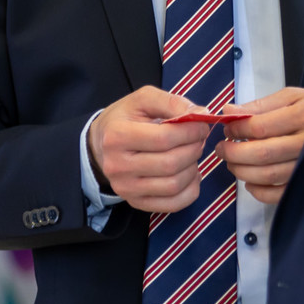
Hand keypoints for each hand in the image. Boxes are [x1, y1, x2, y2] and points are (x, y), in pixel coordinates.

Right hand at [88, 86, 212, 213]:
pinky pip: (173, 204)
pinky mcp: (136, 202)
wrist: (100, 144)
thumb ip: (172, 103)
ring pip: (174, 185)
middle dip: (194, 149)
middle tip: (199, 139)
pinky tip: (190, 173)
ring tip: (192, 153)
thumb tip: (202, 115)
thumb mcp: (144, 99)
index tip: (201, 124)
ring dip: (193, 168)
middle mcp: (118, 166)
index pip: (164, 138)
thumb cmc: (126, 119)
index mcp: (117, 136)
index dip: (191, 131)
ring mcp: (126, 188)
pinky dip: (190, 190)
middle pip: (171, 164)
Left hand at [216, 87, 303, 203]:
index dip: (236, 129)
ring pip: (269, 175)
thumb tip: (228, 112)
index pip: (260, 127)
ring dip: (243, 171)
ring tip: (232, 162)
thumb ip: (260, 105)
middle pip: (262, 153)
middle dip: (234, 153)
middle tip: (222, 149)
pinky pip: (281, 194)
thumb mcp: (293, 96)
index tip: (227, 128)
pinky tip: (251, 182)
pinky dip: (260, 192)